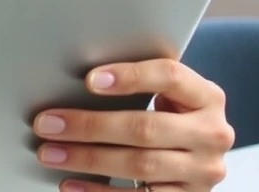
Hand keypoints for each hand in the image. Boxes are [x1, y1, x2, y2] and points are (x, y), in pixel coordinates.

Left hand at [32, 59, 233, 191]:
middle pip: (145, 127)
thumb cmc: (170, 113)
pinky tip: (71, 184)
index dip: (130, 76)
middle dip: (89, 126)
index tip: (88, 80)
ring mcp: (203, 172)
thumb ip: (137, 83)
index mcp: (207, 96)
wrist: (200, 155)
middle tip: (47, 123)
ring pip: (139, 165)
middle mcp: (211, 134)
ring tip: (50, 153)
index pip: (170, 77)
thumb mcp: (167, 94)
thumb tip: (75, 80)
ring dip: (87, 159)